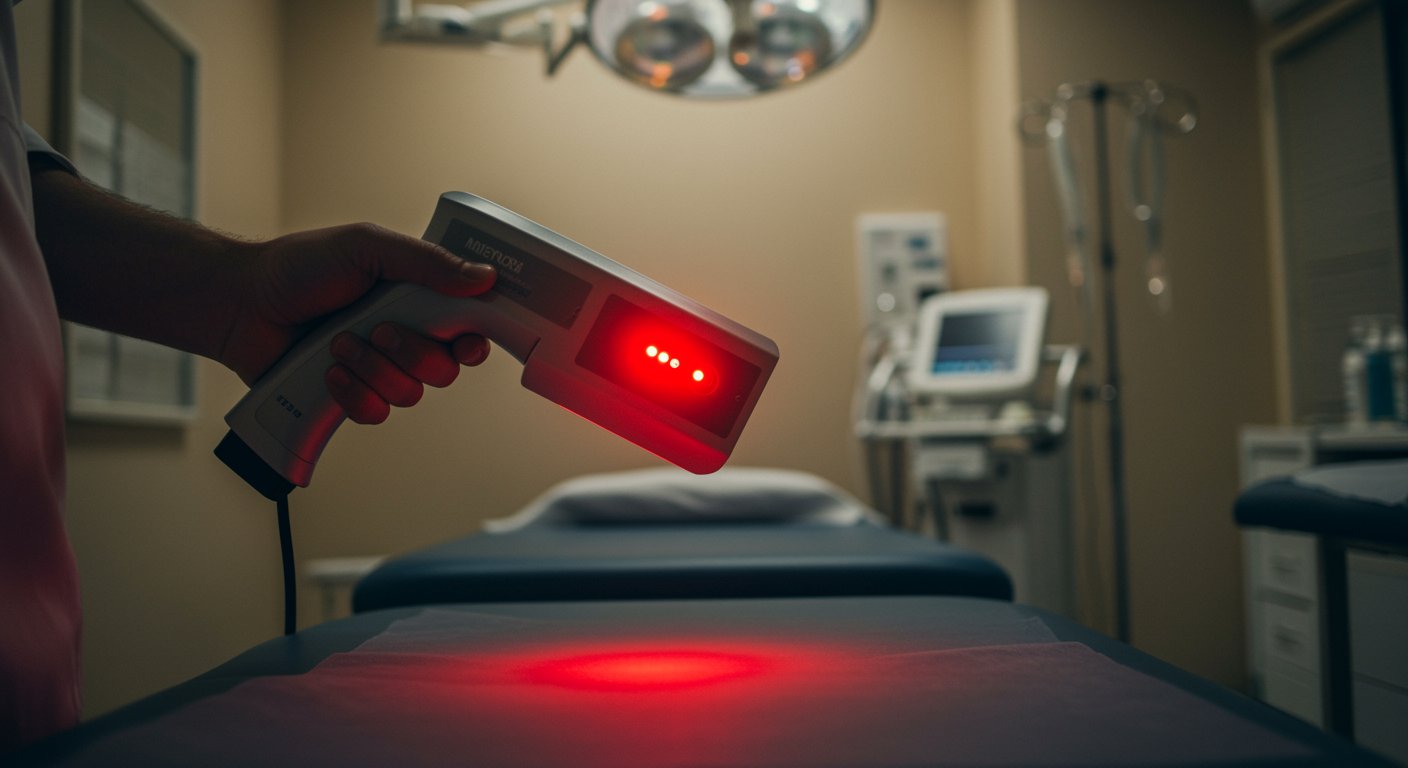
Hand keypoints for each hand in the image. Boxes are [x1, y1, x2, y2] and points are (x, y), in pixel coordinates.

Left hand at [221, 223, 495, 423]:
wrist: (242, 302)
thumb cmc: (300, 266)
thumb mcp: (367, 247)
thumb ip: (426, 262)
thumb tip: (484, 277)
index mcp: (417, 298)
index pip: (468, 328)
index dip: (474, 342)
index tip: (465, 343)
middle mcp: (405, 336)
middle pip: (446, 369)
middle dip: (413, 353)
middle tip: (380, 330)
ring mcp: (379, 370)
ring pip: (411, 393)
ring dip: (373, 369)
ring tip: (337, 344)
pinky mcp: (352, 398)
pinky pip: (377, 413)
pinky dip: (354, 394)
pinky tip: (328, 372)